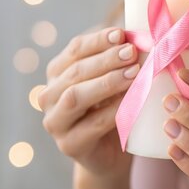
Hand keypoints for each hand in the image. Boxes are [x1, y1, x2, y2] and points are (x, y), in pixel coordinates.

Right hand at [38, 27, 139, 177]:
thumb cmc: (112, 109)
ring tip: (133, 73)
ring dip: (106, 82)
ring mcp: (55, 122)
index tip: (121, 34)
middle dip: (106, 60)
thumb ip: (119, 62)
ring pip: (76, 96)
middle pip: (75, 71)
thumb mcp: (113, 81)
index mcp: (57, 73)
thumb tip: (140, 39)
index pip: (75, 49)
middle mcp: (49, 96)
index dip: (98, 40)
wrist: (110, 154)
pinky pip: (91, 124)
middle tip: (131, 53)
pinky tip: (131, 101)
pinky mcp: (68, 145)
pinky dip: (113, 110)